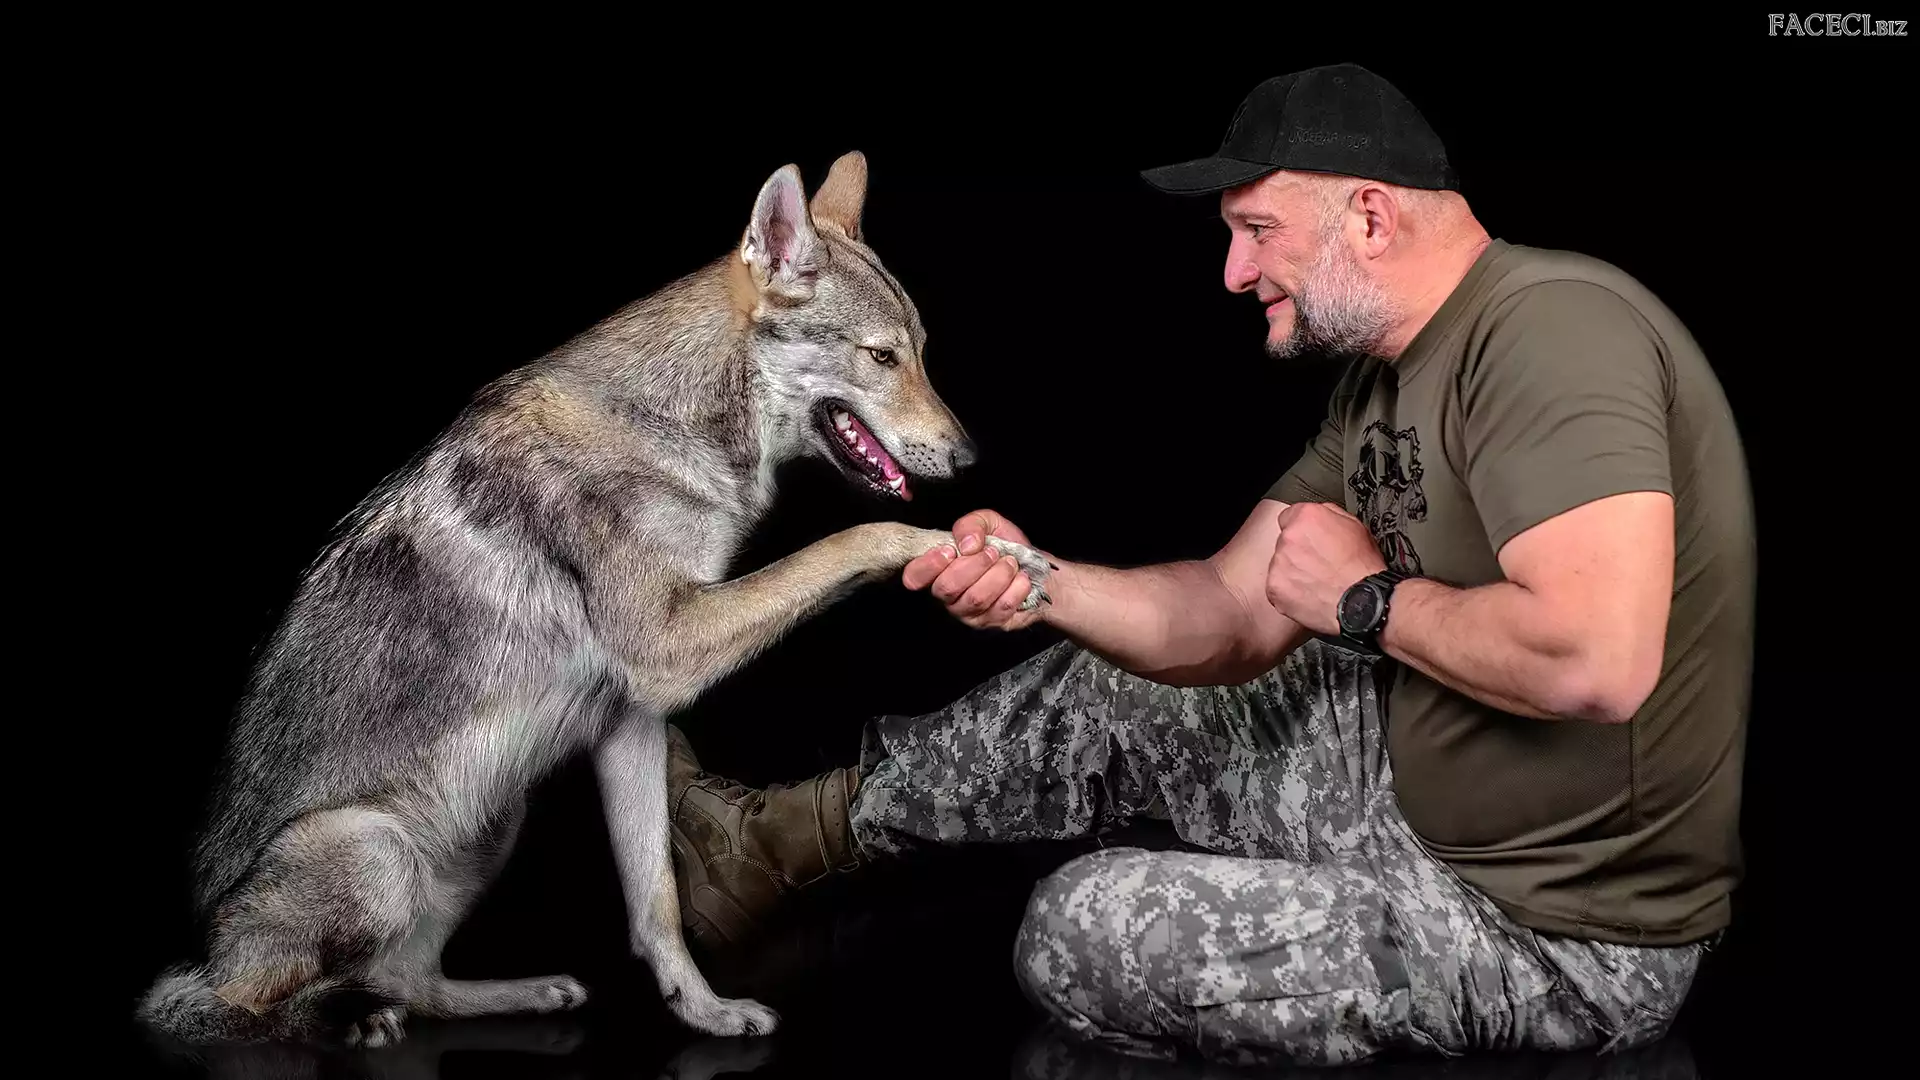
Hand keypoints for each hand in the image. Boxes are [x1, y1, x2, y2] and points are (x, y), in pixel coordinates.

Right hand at [902, 509, 1049, 630]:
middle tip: (993, 553)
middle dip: (974, 566)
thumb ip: (972, 524)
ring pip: (976, 598)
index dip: (928, 565)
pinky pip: (1000, 608)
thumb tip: (967, 544)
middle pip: (947, 588)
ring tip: (1010, 563)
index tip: (950, 550)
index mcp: (940, 570)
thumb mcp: (989, 523)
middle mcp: (949, 595)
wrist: (1037, 569)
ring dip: (998, 575)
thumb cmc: (1005, 548)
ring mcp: (969, 613)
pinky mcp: (992, 623)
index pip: (914, 577)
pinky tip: (1020, 578)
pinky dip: (1015, 588)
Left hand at [1264, 502, 1385, 635]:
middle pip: (1285, 541)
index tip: (1309, 539)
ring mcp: (1279, 563)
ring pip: (1280, 564)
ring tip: (1318, 581)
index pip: (1289, 516)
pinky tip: (1310, 594)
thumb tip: (1321, 516)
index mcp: (1307, 518)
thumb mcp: (1356, 527)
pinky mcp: (1274, 587)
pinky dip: (1290, 592)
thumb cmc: (1362, 568)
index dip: (1302, 530)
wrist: (1361, 602)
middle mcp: (1289, 537)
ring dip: (1293, 571)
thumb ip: (1330, 515)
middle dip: (1298, 551)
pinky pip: (1277, 587)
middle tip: (1319, 564)